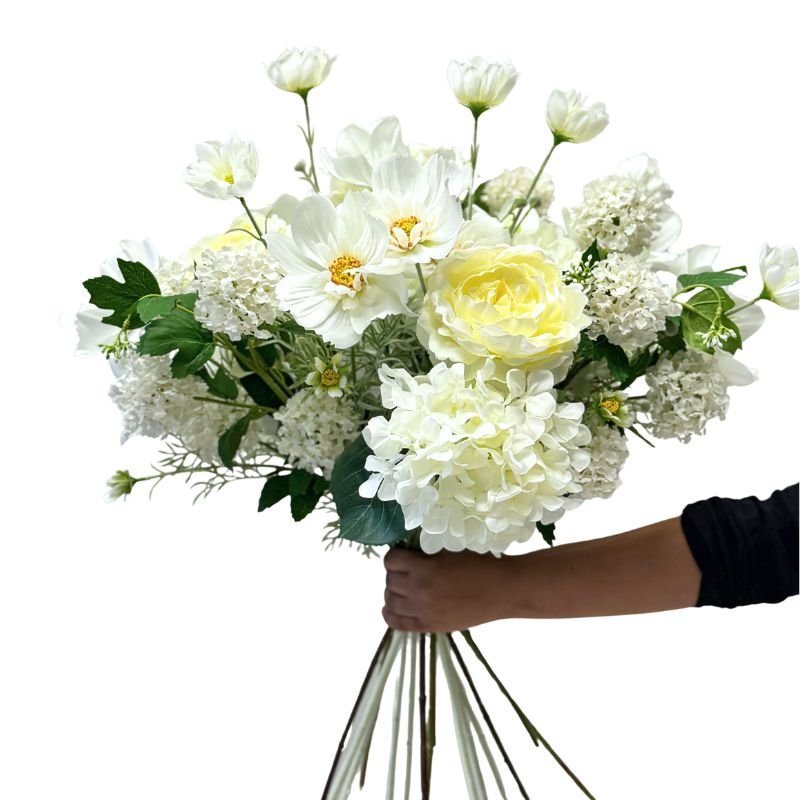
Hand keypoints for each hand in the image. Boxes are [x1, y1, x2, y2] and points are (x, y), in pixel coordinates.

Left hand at [382, 548, 514, 632]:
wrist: (502, 590)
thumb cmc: (480, 564)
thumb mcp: (449, 550)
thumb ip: (426, 555)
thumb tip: (408, 553)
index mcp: (424, 568)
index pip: (391, 561)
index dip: (396, 556)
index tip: (404, 556)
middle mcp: (419, 590)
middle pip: (389, 581)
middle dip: (395, 573)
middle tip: (407, 571)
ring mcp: (422, 610)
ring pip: (390, 601)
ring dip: (393, 592)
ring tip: (404, 588)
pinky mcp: (429, 626)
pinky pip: (396, 623)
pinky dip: (390, 614)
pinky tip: (395, 607)